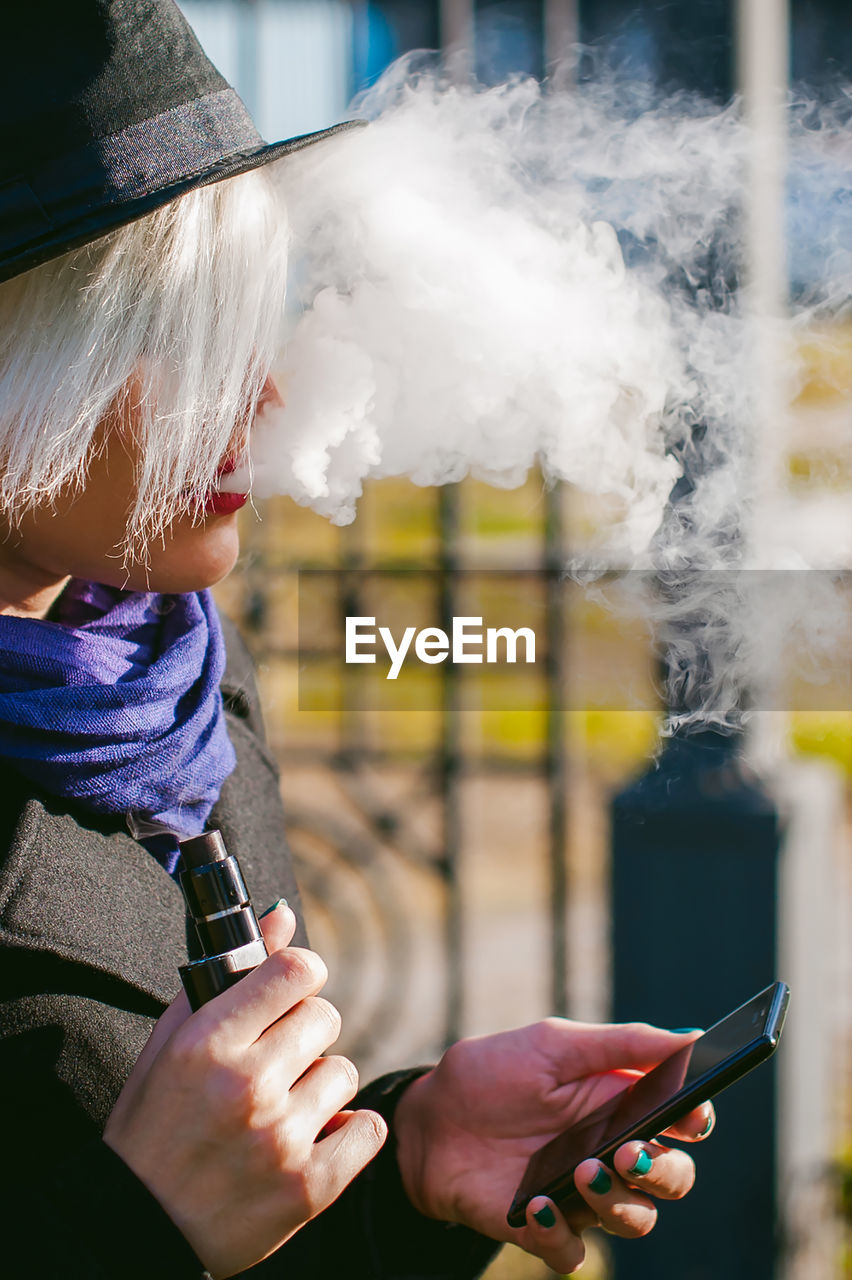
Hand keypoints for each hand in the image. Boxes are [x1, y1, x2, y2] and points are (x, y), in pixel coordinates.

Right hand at [104, 903, 386, 1277]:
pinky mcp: (309, 1188)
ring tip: (284, 1109)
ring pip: (344, 1072)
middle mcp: (247, 1085)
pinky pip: (367, 1129)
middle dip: (306, 1034)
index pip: (296, 970)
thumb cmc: (153, 1127)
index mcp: (207, 1043)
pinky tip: (315, 1137)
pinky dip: (348, 1133)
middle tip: (277, 1061)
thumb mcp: (171, 1043)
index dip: (300, 975)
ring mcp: (281, 1139)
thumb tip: (283, 915)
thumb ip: (227, 975)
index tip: (291, 991)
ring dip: (321, 1087)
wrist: (138, 1228)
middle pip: (325, 1017)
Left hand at [393, 1019, 713, 1275]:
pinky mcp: (545, 1230)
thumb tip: (688, 1039)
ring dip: (619, 1202)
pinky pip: (572, 1253)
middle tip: (628, 1151)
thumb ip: (618, 1045)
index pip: (683, 1120)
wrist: (427, 1121)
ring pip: (636, 1219)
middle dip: (664, 1170)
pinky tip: (536, 1205)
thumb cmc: (493, 1074)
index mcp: (620, 1103)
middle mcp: (611, 1152)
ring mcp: (580, 1195)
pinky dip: (560, 1236)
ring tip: (581, 1172)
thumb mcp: (551, 1045)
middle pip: (673, 1178)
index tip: (688, 1114)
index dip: (695, 1119)